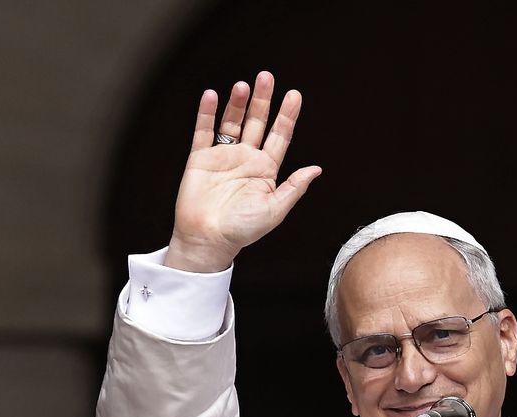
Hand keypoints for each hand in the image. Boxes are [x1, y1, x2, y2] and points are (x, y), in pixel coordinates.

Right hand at [164, 71, 322, 272]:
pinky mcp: (200, 158)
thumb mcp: (275, 210)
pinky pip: (203, 130)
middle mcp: (246, 159)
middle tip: (266, 77)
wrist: (208, 239)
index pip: (279, 136)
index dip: (287, 116)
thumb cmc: (242, 230)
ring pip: (232, 122)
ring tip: (242, 85)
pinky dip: (206, 113)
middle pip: (256, 122)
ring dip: (237, 103)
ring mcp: (223, 156)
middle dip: (262, 100)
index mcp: (266, 170)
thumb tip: (316, 169)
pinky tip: (211, 96)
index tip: (294, 95)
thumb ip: (294, 187)